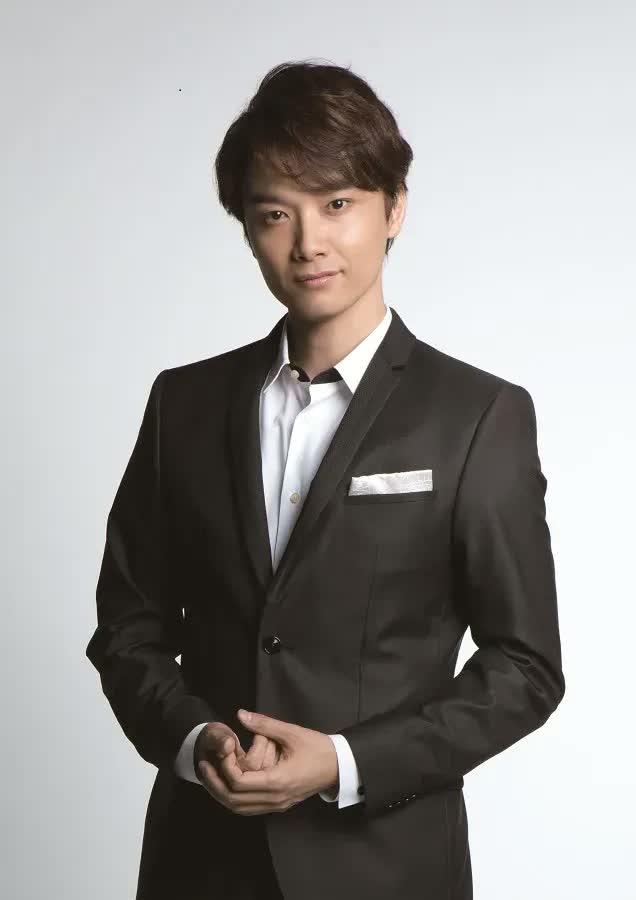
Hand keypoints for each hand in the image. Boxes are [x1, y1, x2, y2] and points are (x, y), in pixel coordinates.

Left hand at [195, 709, 338, 815]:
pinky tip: (228, 783)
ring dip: (222, 793)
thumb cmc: (317, 748)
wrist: (339, 765)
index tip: (224, 749)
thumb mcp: (291, 732)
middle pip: (234, 801)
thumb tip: (241, 714)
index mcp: (278, 781)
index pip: (239, 783)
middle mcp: (275, 799)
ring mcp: (277, 805)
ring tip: (210, 775)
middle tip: (203, 766)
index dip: (225, 767)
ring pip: (240, 808)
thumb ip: (264, 724)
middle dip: (215, 784)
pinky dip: (234, 798)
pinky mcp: (279, 804)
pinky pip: (249, 808)